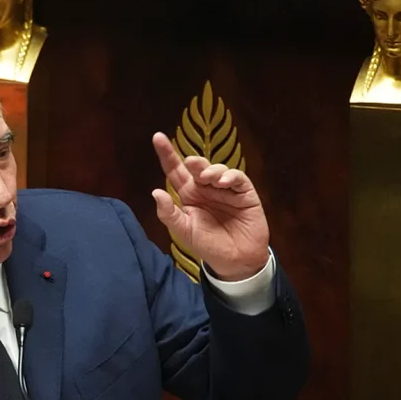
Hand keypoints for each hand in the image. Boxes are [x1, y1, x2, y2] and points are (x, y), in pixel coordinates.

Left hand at [151, 132, 269, 280]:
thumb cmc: (208, 245)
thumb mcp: (184, 231)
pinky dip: (231, 176)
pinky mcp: (245, 193)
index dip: (167, 154)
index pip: (175, 171)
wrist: (235, 262)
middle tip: (191, 162)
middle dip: (194, 161)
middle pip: (197, 167)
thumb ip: (169, 213)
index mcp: (188, 194)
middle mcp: (206, 188)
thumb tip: (155, 191)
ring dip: (212, 170)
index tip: (157, 137)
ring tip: (209, 179)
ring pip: (218, 169)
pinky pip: (238, 178)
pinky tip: (224, 182)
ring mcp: (226, 189)